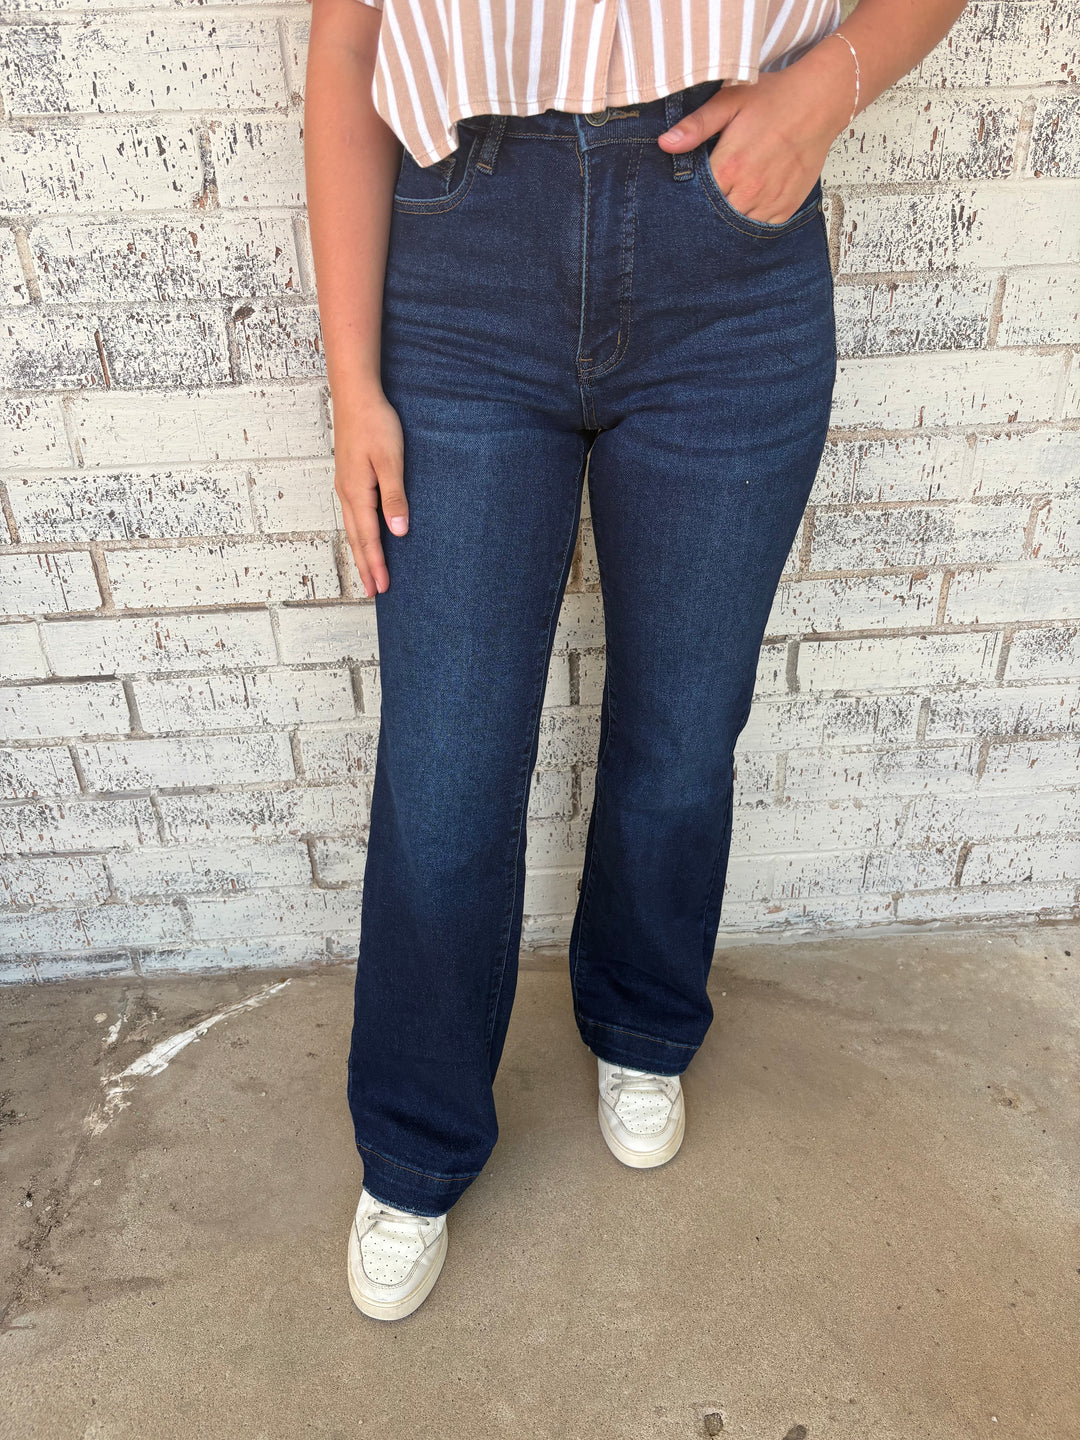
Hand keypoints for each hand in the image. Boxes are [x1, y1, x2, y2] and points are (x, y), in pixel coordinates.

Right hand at [332, 390, 407, 596]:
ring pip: (352, 529)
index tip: (382, 588)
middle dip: (365, 567)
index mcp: (357, 493)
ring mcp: (345, 486)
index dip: (376, 565)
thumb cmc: (376, 424)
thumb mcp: (390, 461)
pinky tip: (363, 538)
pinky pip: (353, 516)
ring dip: (360, 553)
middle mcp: (347, 494)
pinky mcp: (349, 478)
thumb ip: (394, 497)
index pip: (368, 538)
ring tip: (368, 573)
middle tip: (373, 592)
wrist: (356, 395)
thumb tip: (398, 532)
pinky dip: (358, 534)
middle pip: (356, 539)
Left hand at [657, 37, 856, 224]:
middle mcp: (749, 189)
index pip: (697, 198)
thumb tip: (665, 144)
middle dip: (708, 212)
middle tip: (705, 203)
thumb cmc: (773, 98)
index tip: (684, 196)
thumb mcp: (729, 101)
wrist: (819, 102)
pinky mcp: (786, 206)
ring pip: (738, 227)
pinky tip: (746, 210)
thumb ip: (696, 125)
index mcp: (730, 165)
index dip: (689, 198)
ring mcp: (770, 201)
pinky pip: (762, 229)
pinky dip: (752, 224)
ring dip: (730, 221)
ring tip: (725, 207)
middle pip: (716, 217)